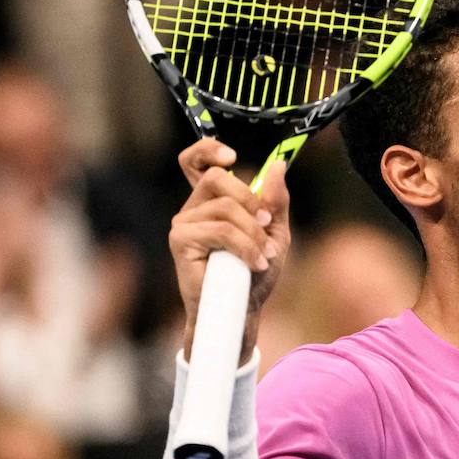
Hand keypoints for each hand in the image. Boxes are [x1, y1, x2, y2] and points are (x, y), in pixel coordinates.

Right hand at [169, 140, 290, 350]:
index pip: (195, 162)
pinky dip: (244, 246)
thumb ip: (276, 200)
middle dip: (249, 201)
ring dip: (252, 234)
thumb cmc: (255, 273)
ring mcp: (183, 224)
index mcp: (212, 201)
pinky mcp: (180, 241)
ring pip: (224, 208)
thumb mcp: (275, 232)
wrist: (244, 308)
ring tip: (262, 257)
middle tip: (265, 224)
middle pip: (217, 178)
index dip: (207, 150)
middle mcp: (193, 208)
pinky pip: (220, 230)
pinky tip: (253, 263)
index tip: (231, 156)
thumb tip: (278, 165)